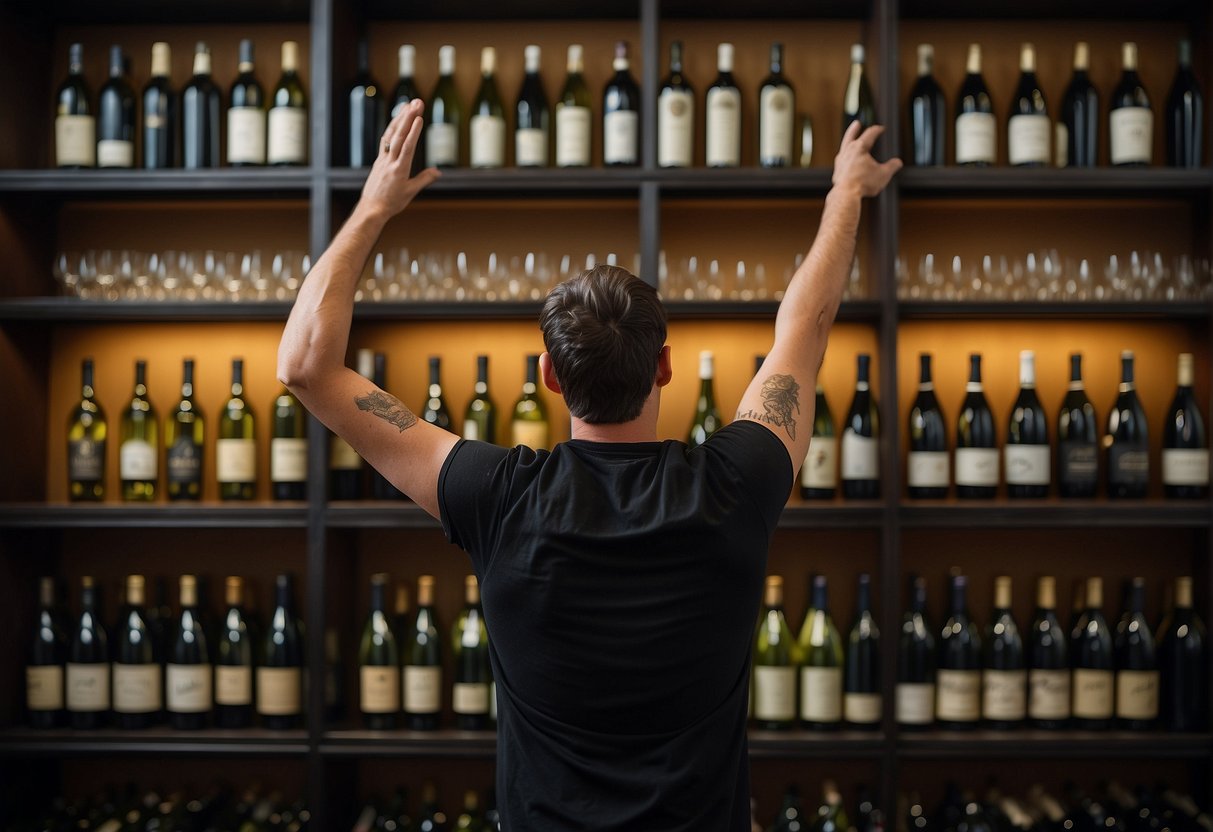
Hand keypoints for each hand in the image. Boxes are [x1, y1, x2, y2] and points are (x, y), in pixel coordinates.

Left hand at [358, 99, 441, 221]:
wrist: (371, 209)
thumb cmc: (392, 203)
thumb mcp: (411, 192)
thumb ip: (424, 179)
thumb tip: (438, 172)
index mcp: (399, 170)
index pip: (407, 147)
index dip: (413, 132)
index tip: (419, 117)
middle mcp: (390, 161)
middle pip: (399, 136)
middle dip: (408, 118)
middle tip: (416, 103)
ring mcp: (383, 159)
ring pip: (391, 135)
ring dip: (399, 118)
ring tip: (407, 105)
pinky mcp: (379, 160)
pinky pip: (385, 140)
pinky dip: (391, 128)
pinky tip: (396, 120)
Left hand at [832, 121, 901, 197]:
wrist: (846, 195)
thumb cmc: (863, 183)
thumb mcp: (883, 174)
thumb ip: (892, 166)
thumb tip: (898, 163)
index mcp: (860, 148)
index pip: (869, 134)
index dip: (877, 130)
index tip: (881, 128)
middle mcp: (848, 152)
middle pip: (850, 136)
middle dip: (854, 129)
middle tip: (857, 123)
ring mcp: (840, 161)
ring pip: (844, 147)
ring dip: (848, 143)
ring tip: (850, 142)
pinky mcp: (837, 171)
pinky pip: (841, 160)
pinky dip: (845, 157)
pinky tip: (846, 162)